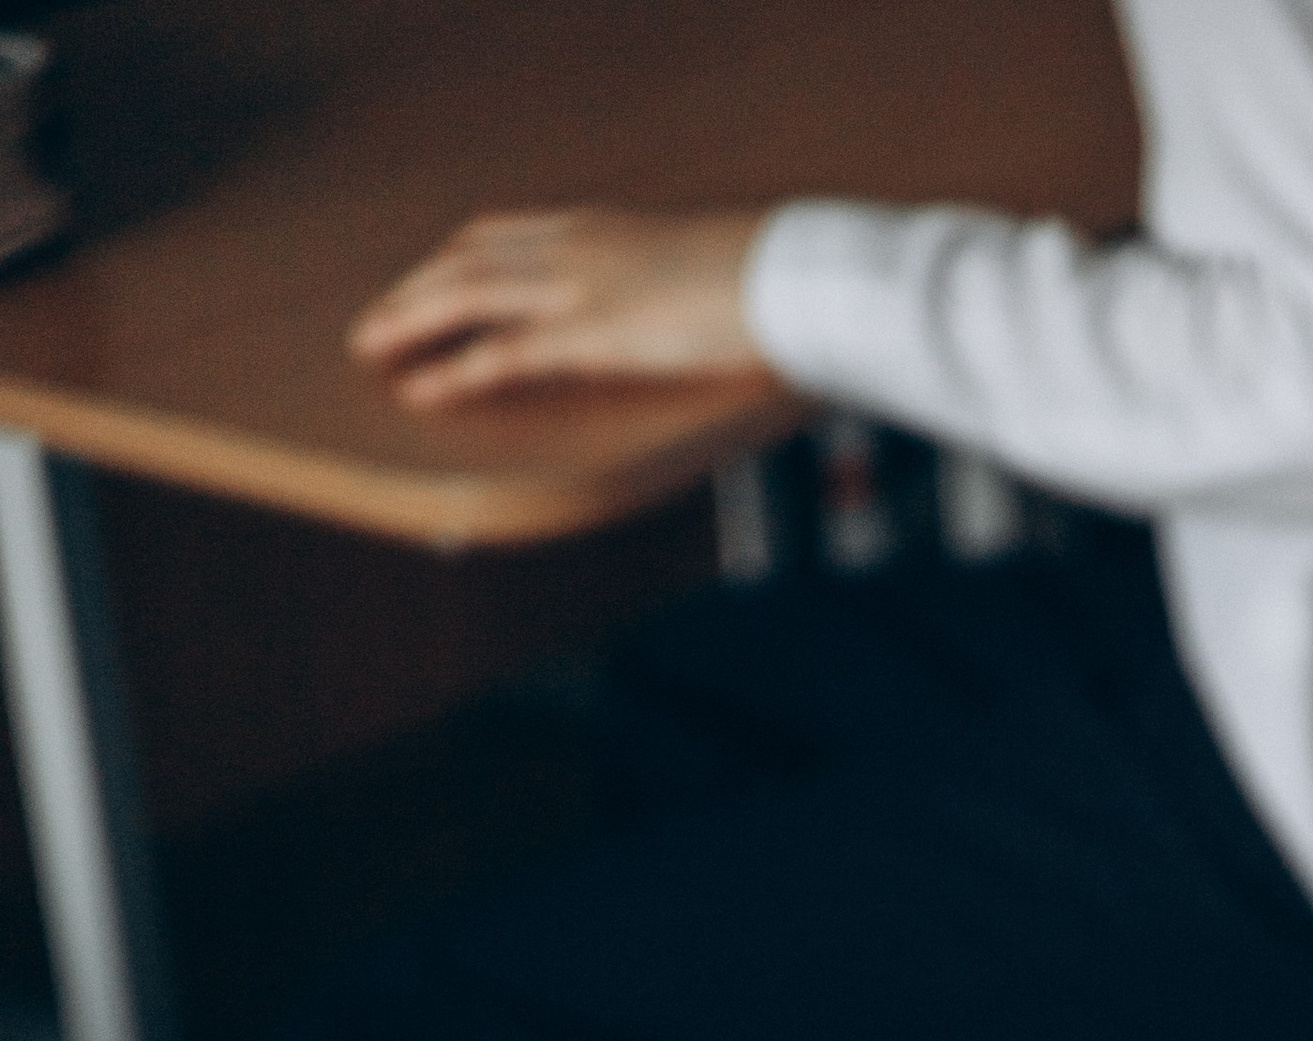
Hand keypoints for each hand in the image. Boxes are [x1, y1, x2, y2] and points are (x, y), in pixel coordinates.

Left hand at [350, 211, 763, 407]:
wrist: (790, 277)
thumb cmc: (763, 281)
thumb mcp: (692, 275)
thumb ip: (655, 287)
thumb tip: (656, 311)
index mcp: (598, 229)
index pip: (498, 235)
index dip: (448, 261)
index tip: (420, 283)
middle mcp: (575, 247)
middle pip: (466, 260)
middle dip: (411, 291)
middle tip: (372, 326)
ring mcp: (580, 287)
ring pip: (466, 295)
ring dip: (410, 320)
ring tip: (371, 349)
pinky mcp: (593, 332)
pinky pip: (503, 352)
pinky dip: (454, 370)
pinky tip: (421, 388)